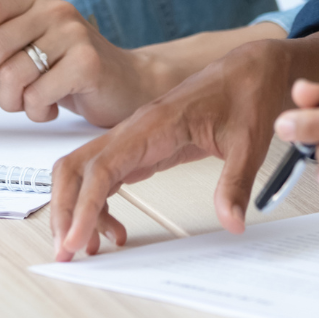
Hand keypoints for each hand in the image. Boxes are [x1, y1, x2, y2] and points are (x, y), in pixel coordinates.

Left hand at [0, 0, 162, 126]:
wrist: (124, 81)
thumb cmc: (68, 66)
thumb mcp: (29, 44)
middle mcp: (55, 9)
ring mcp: (74, 33)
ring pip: (12, 75)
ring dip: (10, 102)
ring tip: (27, 101)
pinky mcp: (87, 62)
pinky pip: (37, 95)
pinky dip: (36, 111)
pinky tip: (49, 106)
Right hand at [49, 36, 300, 260]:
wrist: (253, 67)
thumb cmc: (246, 91)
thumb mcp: (249, 140)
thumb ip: (236, 182)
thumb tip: (231, 223)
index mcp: (157, 122)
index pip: (104, 166)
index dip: (85, 205)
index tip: (76, 238)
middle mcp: (138, 128)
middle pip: (79, 166)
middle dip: (65, 209)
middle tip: (67, 250)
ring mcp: (137, 135)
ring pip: (86, 170)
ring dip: (76, 207)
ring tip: (89, 246)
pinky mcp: (144, 144)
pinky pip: (107, 173)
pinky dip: (97, 202)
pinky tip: (112, 226)